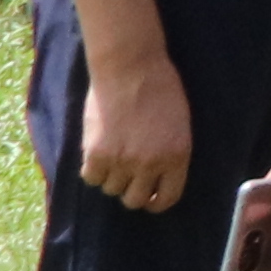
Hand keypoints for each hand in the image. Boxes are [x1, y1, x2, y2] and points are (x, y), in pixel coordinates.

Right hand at [76, 29, 195, 213]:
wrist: (131, 68)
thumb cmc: (160, 89)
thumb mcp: (179, 124)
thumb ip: (170, 153)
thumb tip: (158, 180)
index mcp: (178, 156)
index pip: (167, 198)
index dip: (156, 202)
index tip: (149, 198)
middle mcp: (150, 163)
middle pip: (134, 200)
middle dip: (131, 191)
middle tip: (127, 178)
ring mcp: (122, 161)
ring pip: (111, 189)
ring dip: (111, 177)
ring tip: (113, 155)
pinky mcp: (96, 154)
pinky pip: (91, 178)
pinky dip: (92, 170)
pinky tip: (98, 153)